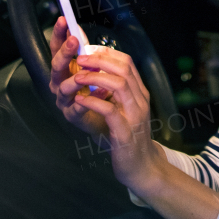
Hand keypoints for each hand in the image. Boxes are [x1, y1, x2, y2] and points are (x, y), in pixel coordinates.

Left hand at [48, 17, 164, 191]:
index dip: (106, 53)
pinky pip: (110, 110)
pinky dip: (93, 102)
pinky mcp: (125, 132)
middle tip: (78, 60)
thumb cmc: (128, 137)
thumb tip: (98, 72)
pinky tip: (80, 100)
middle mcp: (139, 101)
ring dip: (95, 78)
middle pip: (124, 69)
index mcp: (139, 93)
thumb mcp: (125, 110)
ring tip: (77, 78)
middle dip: (98, 61)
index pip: (127, 63)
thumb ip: (116, 93)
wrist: (141, 167)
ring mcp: (134, 116)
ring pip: (119, 85)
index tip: (87, 52)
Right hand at [48, 17, 108, 143]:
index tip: (63, 20)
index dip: (58, 34)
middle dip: (64, 53)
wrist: (103, 118)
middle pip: (56, 66)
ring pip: (63, 87)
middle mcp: (59, 83)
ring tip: (85, 71)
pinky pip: (78, 107)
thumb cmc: (94, 90)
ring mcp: (64, 99)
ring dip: (74, 78)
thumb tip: (77, 28)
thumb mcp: (90, 66)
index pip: (56, 48)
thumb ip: (83, 49)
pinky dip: (89, 99)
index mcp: (63, 69)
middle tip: (74, 41)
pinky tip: (101, 92)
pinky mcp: (72, 115)